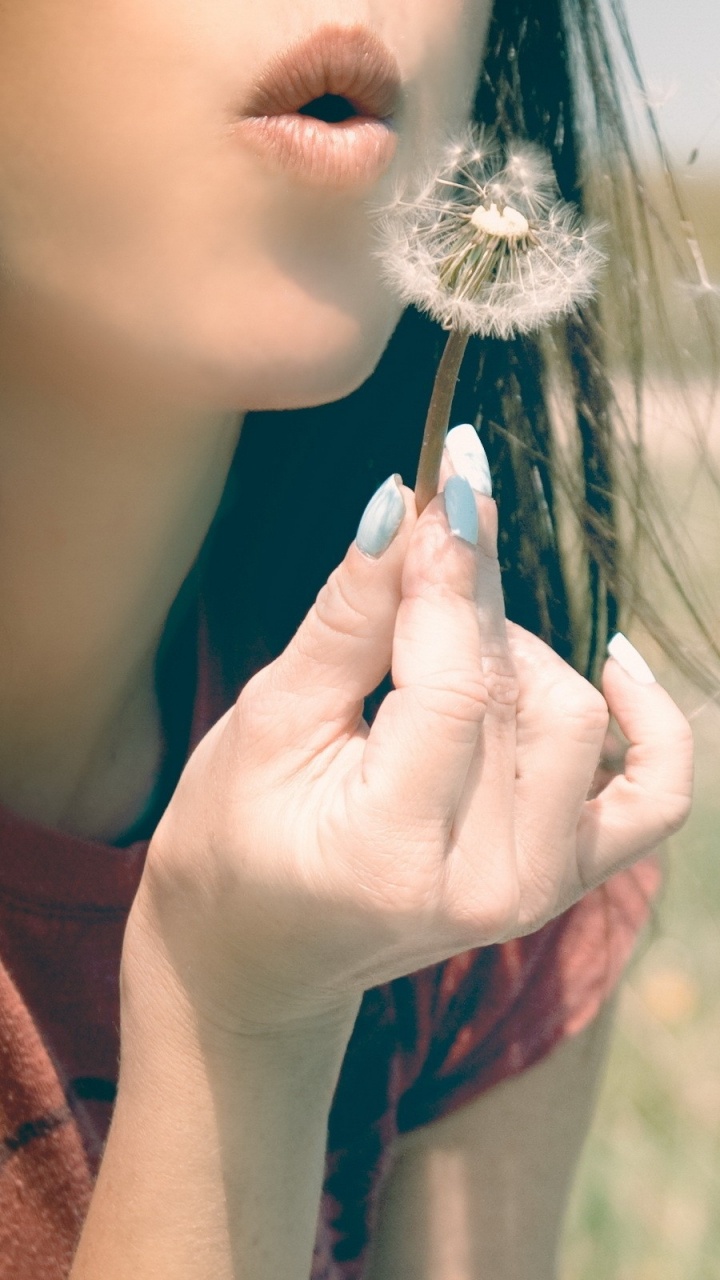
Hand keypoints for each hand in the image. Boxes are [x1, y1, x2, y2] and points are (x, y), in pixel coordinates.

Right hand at [131, 469, 691, 1036]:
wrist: (261, 953)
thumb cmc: (235, 838)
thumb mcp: (269, 721)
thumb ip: (349, 617)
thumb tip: (406, 506)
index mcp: (392, 852)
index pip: (455, 683)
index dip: (449, 574)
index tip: (445, 483)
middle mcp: (488, 884)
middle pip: (516, 690)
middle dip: (467, 596)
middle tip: (421, 543)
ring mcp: (538, 889)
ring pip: (573, 715)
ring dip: (515, 651)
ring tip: (438, 648)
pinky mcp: (566, 879)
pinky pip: (654, 793)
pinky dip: (648, 722)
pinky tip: (615, 664)